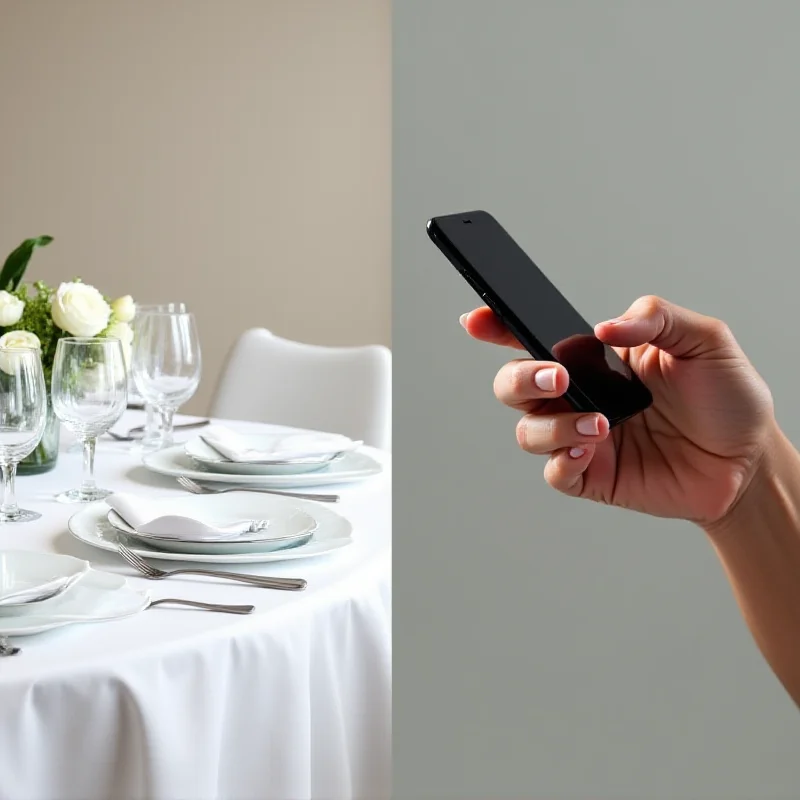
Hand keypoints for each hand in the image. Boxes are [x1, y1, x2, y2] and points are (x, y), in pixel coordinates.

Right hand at [461, 295, 775, 524]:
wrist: (750, 463)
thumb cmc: (727, 398)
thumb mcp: (704, 340)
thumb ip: (656, 317)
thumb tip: (607, 326)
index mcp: (594, 360)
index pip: (534, 339)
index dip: (498, 329)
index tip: (477, 320)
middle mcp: (579, 397)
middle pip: (513, 386)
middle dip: (521, 379)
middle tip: (557, 378)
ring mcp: (582, 438)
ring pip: (528, 431)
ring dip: (554, 425)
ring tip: (602, 424)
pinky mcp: (592, 476)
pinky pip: (555, 472)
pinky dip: (563, 460)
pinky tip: (592, 448)